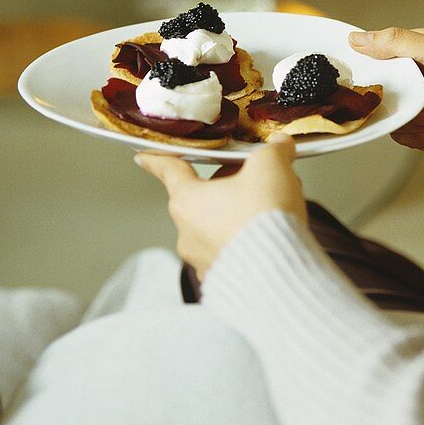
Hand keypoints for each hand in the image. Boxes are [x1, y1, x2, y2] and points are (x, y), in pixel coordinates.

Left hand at [135, 134, 305, 278]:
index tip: (143, 157)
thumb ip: (273, 150)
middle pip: (204, 197)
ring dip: (240, 214)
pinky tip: (272, 237)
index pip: (169, 171)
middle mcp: (188, 232)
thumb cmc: (264, 218)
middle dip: (230, 185)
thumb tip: (280, 146)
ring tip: (273, 211)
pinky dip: (248, 242)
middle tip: (259, 180)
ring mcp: (203, 259)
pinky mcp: (224, 279)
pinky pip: (232, 252)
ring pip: (219, 225)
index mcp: (188, 200)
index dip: (158, 159)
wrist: (279, 272)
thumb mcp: (271, 167)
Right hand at [349, 28, 423, 162]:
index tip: (352, 74)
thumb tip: (357, 37)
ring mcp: (421, 107)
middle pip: (377, 89)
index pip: (377, 53)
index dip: (363, 63)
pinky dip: (423, 136)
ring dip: (411, 120)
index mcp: (417, 52)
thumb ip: (400, 43)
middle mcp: (416, 79)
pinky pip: (405, 137)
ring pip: (389, 116)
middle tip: (405, 101)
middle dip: (388, 98)